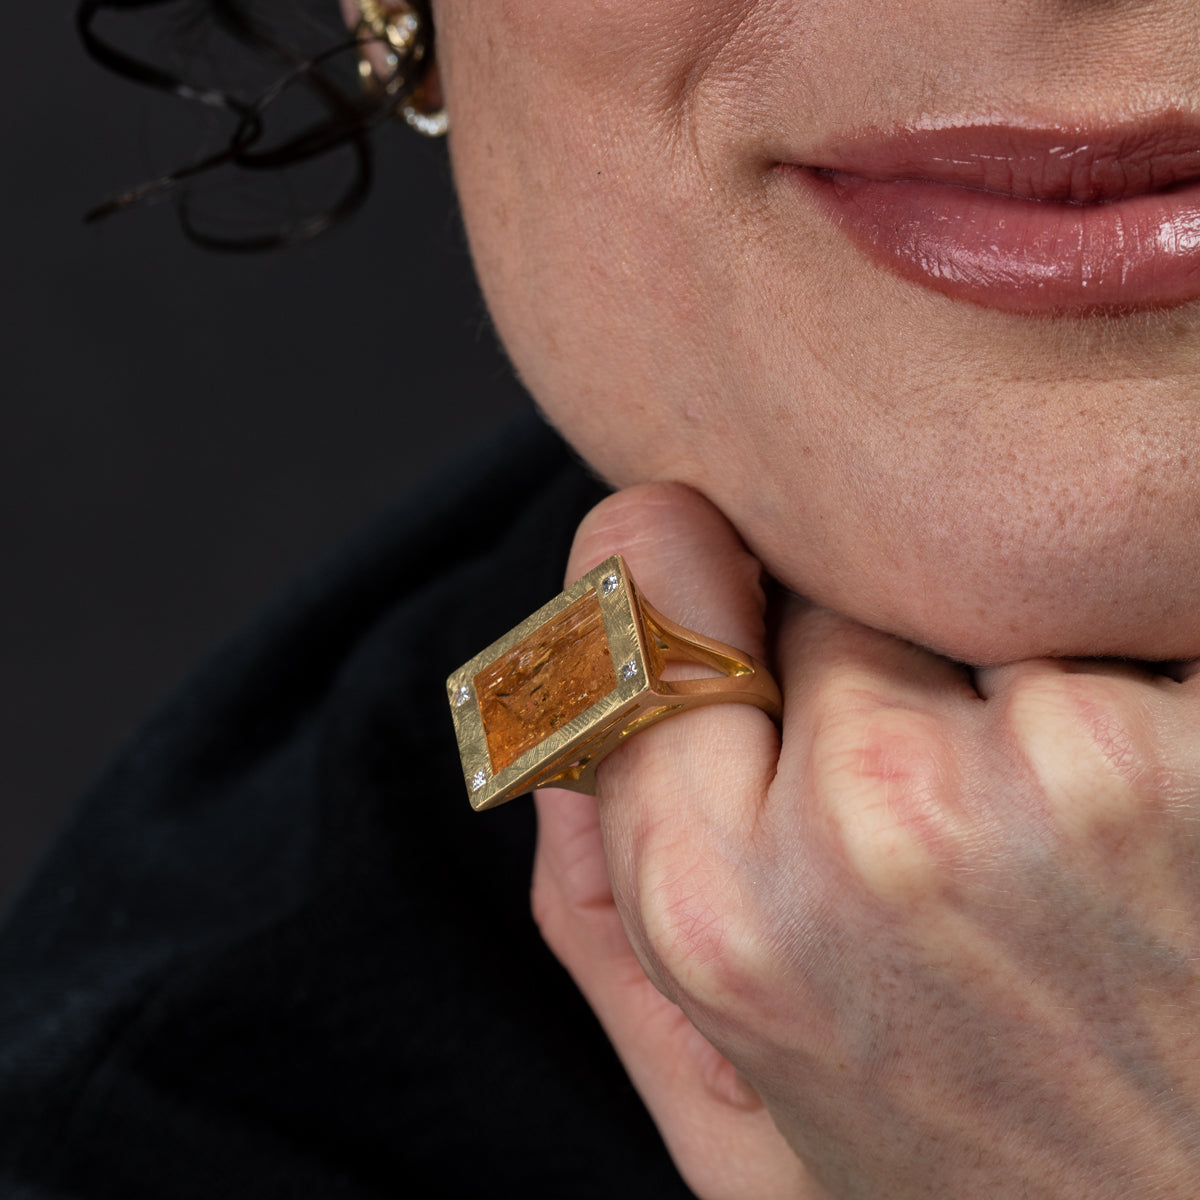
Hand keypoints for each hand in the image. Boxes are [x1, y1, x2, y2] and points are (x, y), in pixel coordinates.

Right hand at [532, 483, 1199, 1199]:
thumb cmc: (977, 1193)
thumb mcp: (733, 1114)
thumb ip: (599, 909)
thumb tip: (559, 716)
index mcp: (722, 911)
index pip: (650, 627)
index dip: (695, 610)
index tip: (734, 606)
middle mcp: (873, 827)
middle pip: (826, 610)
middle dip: (867, 678)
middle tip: (945, 831)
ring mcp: (1051, 780)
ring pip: (967, 610)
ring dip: (998, 686)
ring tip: (1062, 849)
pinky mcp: (1196, 753)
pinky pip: (1101, 628)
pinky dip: (1123, 690)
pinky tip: (1150, 827)